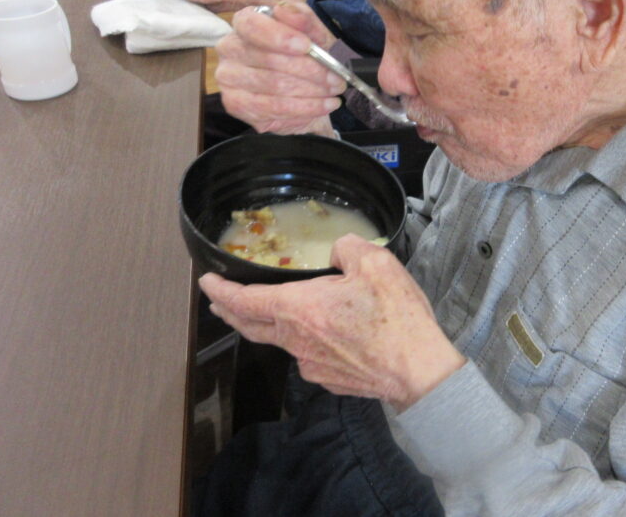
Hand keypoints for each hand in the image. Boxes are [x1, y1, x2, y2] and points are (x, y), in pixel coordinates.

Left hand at [199, 234, 465, 410]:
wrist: (418, 370)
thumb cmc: (396, 317)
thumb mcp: (376, 262)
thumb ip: (347, 247)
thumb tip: (337, 250)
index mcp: (301, 308)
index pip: (246, 300)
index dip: (222, 291)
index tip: (207, 283)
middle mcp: (297, 340)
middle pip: (251, 326)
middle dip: (230, 311)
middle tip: (220, 302)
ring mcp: (310, 363)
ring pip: (280, 341)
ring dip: (268, 326)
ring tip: (270, 313)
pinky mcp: (328, 378)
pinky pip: (306, 355)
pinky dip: (302, 341)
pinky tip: (320, 334)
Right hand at [215, 0, 345, 135]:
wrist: (300, 83)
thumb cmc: (302, 52)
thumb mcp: (310, 31)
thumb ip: (302, 18)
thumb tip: (286, 11)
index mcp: (244, 22)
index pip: (252, 25)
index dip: (280, 36)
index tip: (307, 46)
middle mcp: (230, 48)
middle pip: (269, 60)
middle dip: (310, 71)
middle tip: (336, 79)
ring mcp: (229, 78)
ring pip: (273, 87)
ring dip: (311, 92)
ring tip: (333, 93)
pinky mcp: (235, 104)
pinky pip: (272, 110)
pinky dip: (304, 109)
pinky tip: (323, 106)